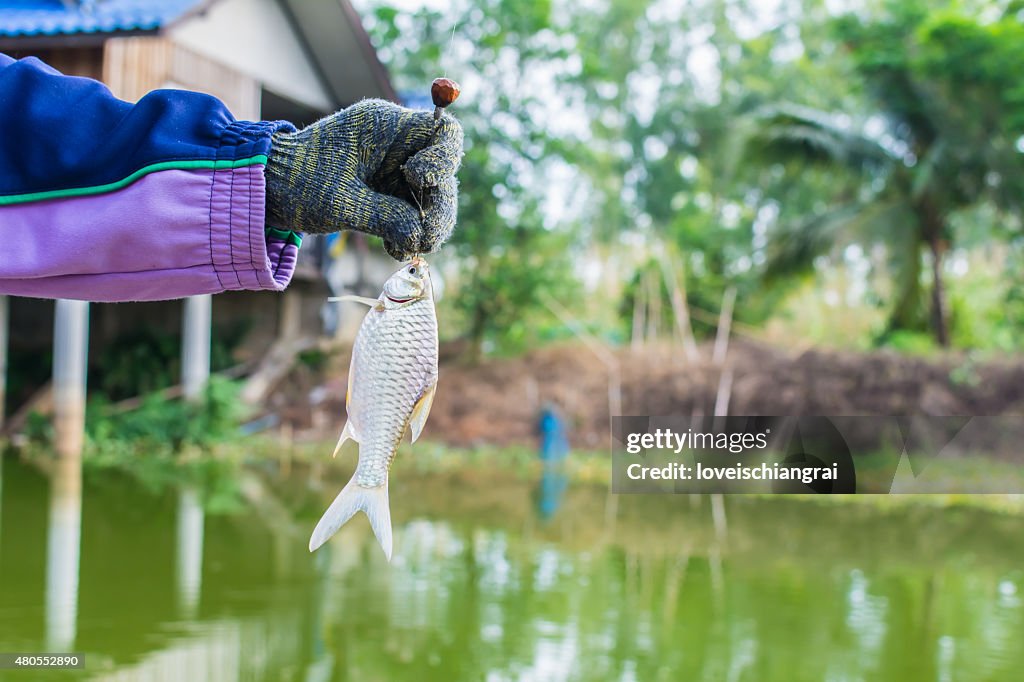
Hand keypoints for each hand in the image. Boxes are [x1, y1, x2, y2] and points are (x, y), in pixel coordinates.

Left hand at [265, 99, 463, 259]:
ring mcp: (396, 171)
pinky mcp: (390, 194)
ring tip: (402, 248)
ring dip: (427, 228)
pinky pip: (416, 214)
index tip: (417, 180)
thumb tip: (421, 235)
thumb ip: (386, 217)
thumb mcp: (342, 202)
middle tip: (426, 239)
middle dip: (439, 210)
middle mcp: (398, 146)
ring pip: (434, 199)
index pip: (442, 133)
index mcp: (386, 127)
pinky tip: (393, 247)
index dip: (443, 159)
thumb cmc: (297, 182)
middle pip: (444, 175)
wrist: (269, 191)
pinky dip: (411, 233)